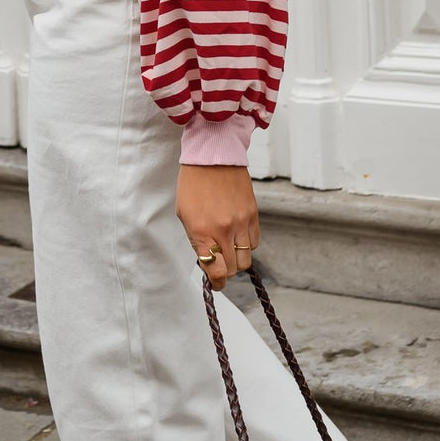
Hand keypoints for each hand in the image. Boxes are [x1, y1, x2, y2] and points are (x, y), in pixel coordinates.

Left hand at [177, 165, 258, 289]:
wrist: (212, 157)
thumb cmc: (193, 185)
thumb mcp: (185, 215)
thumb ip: (198, 241)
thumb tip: (209, 261)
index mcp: (203, 231)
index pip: (215, 272)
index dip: (216, 283)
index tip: (216, 283)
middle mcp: (224, 230)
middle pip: (232, 269)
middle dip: (224, 270)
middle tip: (218, 263)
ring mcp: (241, 222)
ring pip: (246, 259)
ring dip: (236, 259)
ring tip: (227, 248)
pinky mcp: (253, 214)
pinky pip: (254, 242)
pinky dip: (246, 244)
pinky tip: (237, 235)